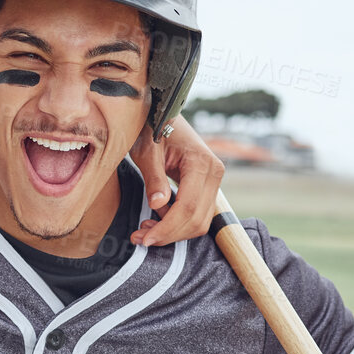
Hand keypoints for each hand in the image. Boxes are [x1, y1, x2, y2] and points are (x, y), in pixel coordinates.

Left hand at [128, 114, 224, 246]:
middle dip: (168, 235)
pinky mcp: (207, 186)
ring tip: (145, 230)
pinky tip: (157, 221)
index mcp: (201, 162)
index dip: (167, 228)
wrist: (163, 115)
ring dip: (173, 232)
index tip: (144, 239)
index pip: (187, 207)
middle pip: (196, 220)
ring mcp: (214, 181)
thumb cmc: (152, 128)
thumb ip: (154, 178)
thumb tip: (158, 205)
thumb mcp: (147, 151)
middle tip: (139, 238)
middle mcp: (214, 173)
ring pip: (199, 222)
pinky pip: (197, 214)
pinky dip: (178, 224)